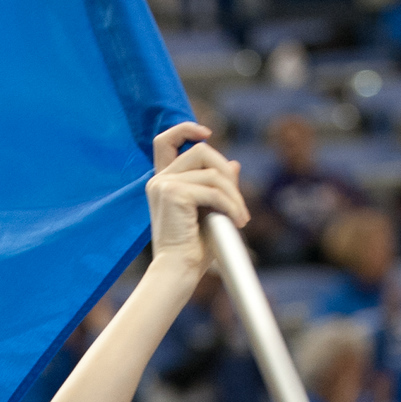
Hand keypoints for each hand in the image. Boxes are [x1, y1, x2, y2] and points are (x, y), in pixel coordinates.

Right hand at [146, 122, 247, 277]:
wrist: (179, 272)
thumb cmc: (193, 250)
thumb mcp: (211, 211)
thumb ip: (218, 186)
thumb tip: (234, 164)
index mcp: (163, 183)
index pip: (165, 141)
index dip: (186, 129)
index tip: (207, 133)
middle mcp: (159, 181)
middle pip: (201, 150)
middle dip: (226, 173)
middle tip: (239, 203)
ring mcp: (164, 185)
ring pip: (212, 173)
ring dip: (234, 195)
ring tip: (241, 219)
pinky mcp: (174, 194)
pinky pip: (213, 190)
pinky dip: (231, 205)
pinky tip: (237, 221)